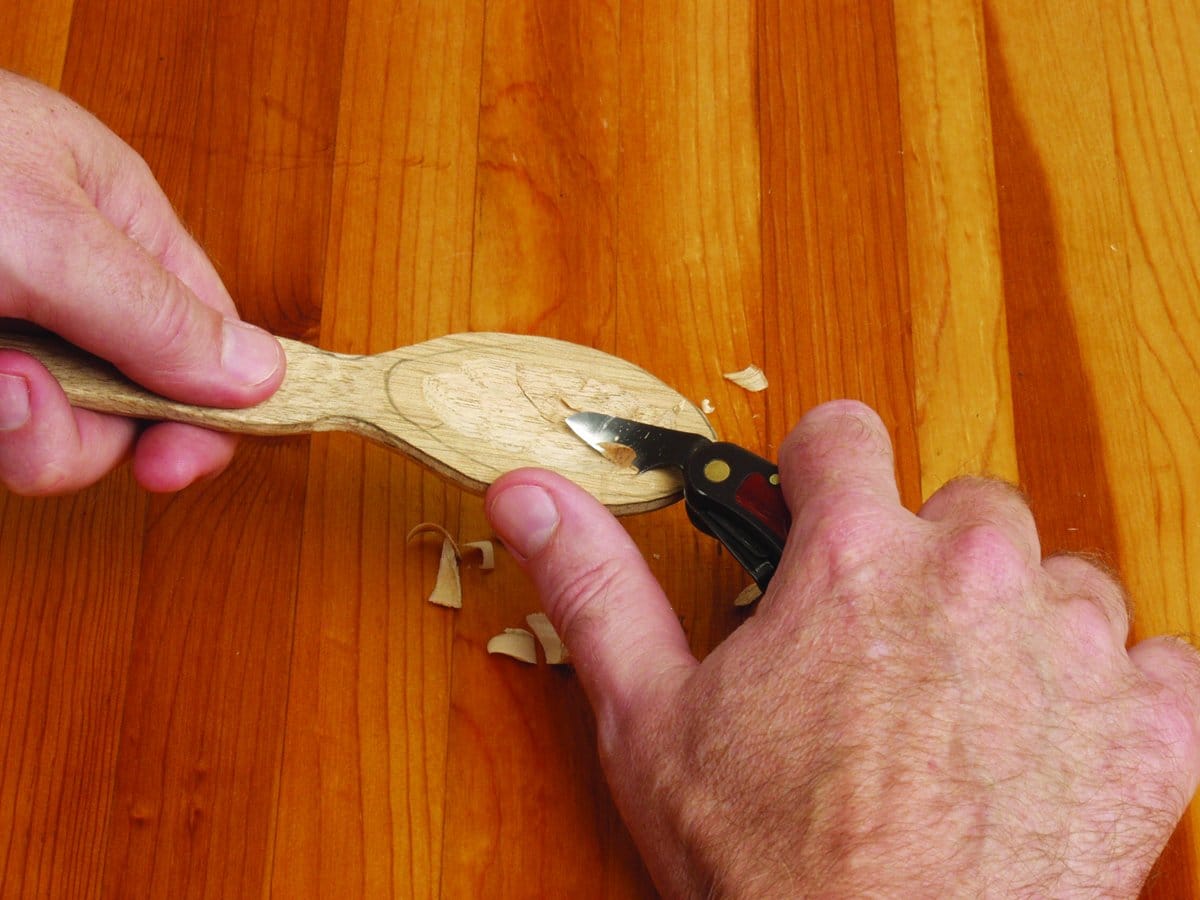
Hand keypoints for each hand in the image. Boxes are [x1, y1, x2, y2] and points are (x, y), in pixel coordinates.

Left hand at [0, 70, 283, 493]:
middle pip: (132, 397)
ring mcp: (5, 326)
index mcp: (111, 216)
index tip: (184, 462)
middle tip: (16, 396)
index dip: (211, 401)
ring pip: (55, 429)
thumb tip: (262, 374)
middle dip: (79, 422)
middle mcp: (64, 275)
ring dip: (14, 427)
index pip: (206, 325)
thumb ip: (157, 314)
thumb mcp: (46, 236)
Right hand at [486, 400, 1199, 896]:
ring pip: (1061, 575)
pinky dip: (1116, 690)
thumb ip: (594, 580)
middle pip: (965, 502)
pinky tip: (1055, 739)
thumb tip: (528, 490)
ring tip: (967, 703)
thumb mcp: (649, 714)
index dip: (823, 470)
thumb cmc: (767, 864)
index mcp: (853, 556)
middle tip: (887, 643)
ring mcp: (1072, 645)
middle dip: (926, 555)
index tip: (820, 510)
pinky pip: (1158, 657)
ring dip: (1020, 621)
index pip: (846, 434)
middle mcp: (972, 574)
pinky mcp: (1149, 726)